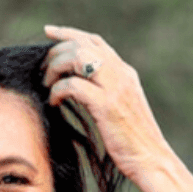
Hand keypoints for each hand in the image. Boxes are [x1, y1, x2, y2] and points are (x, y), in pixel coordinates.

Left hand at [42, 24, 192, 191]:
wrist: (150, 159)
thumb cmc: (132, 142)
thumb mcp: (121, 109)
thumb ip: (106, 92)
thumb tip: (80, 87)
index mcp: (125, 72)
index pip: (95, 42)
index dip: (69, 33)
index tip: (48, 32)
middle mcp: (121, 73)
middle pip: (82, 45)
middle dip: (56, 52)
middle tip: (41, 71)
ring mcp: (115, 87)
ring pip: (78, 57)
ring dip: (56, 68)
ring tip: (46, 85)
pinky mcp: (107, 105)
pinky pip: (73, 85)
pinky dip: (58, 91)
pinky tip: (53, 102)